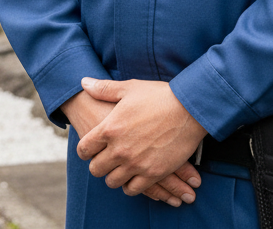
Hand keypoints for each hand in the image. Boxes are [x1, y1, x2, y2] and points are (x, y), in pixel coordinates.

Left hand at [76, 78, 205, 201]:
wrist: (189, 109)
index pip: (84, 149)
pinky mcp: (152, 173)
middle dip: (98, 164)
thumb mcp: (129, 88)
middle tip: (104, 159)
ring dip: (113, 175)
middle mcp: (119, 149)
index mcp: (110, 128)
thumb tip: (84, 82)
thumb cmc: (158, 96)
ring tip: (119, 168)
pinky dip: (130, 185)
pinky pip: (132, 189)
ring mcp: (136, 164)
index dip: (85, 150)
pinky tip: (133, 176)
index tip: (90, 148)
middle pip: (96, 169)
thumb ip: (103, 89)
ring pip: (112, 182)